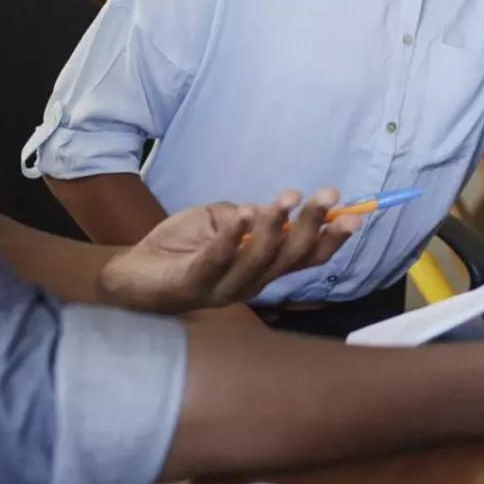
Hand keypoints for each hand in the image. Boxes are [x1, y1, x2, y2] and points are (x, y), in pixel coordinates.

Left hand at [95, 189, 360, 312]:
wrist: (129, 273)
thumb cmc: (179, 248)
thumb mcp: (222, 221)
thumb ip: (251, 217)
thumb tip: (282, 205)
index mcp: (261, 268)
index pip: (305, 258)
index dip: (331, 238)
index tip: (354, 214)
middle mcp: (249, 283)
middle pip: (291, 258)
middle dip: (312, 225)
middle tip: (327, 195)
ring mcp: (222, 288)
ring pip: (260, 260)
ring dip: (277, 226)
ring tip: (287, 197)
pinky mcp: (192, 285)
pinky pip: (217, 260)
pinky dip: (233, 237)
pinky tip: (243, 214)